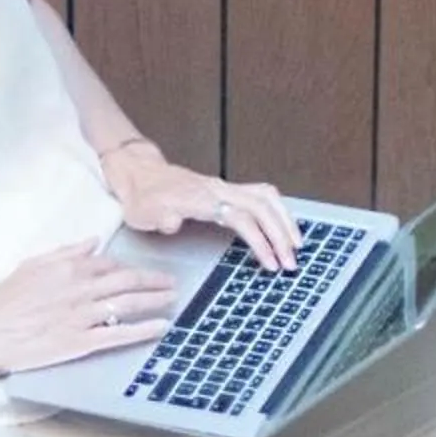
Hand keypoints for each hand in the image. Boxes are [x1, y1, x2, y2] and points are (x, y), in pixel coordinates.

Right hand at [0, 238, 179, 374]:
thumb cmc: (6, 301)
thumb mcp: (32, 265)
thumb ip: (65, 252)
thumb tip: (93, 242)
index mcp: (69, 268)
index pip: (109, 264)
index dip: (129, 268)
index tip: (141, 274)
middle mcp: (80, 289)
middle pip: (127, 281)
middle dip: (154, 280)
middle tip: (172, 282)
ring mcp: (83, 316)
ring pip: (128, 304)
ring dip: (155, 300)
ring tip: (173, 299)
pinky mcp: (82, 341)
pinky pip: (119, 333)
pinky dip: (143, 329)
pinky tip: (161, 327)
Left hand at [104, 151, 300, 269]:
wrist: (139, 174)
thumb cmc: (142, 197)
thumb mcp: (143, 212)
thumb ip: (161, 218)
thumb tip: (173, 221)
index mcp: (201, 198)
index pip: (241, 217)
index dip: (259, 240)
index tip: (270, 262)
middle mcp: (218, 189)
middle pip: (261, 207)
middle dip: (280, 235)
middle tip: (290, 262)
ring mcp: (224, 186)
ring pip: (266, 197)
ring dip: (284, 220)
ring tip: (296, 244)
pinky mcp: (227, 188)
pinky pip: (261, 193)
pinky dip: (277, 209)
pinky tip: (284, 225)